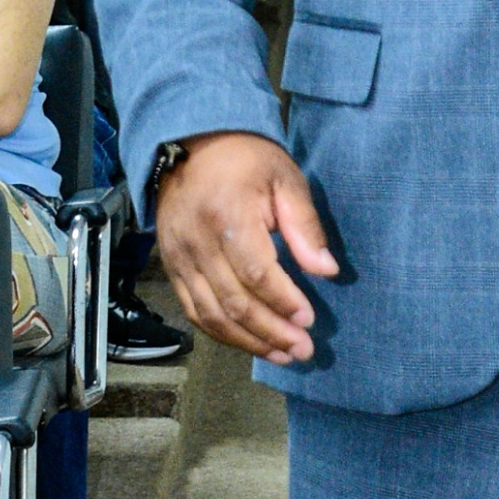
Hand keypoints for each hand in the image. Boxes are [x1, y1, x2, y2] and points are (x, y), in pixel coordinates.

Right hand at [152, 131, 338, 363]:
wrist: (191, 144)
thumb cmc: (245, 160)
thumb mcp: (285, 180)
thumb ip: (305, 227)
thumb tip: (327, 271)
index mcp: (228, 215)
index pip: (257, 273)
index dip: (284, 302)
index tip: (309, 319)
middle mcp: (197, 242)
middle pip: (235, 302)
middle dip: (272, 332)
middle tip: (303, 350)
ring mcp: (179, 258)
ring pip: (212, 314)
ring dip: (248, 341)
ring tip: (282, 354)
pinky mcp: (171, 267)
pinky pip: (194, 310)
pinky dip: (222, 333)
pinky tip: (249, 343)